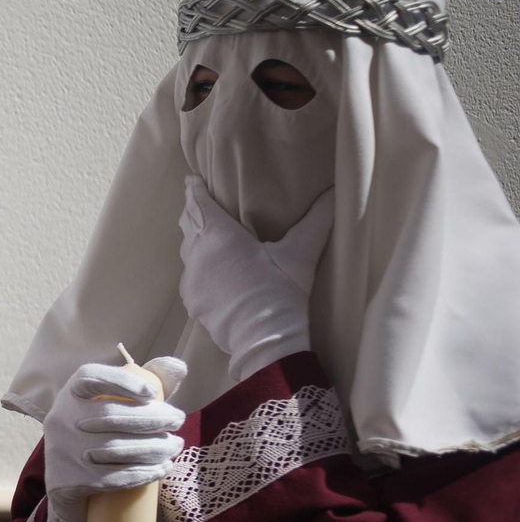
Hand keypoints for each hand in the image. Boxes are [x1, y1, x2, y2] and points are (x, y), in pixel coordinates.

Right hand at [41, 358, 187, 521]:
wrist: (64, 481)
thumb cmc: (95, 433)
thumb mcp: (106, 403)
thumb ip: (143, 381)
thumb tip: (178, 366)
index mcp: (70, 394)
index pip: (91, 377)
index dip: (122, 381)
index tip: (153, 393)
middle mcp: (61, 418)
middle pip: (110, 414)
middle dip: (153, 417)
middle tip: (178, 421)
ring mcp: (64, 451)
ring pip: (116, 448)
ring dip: (155, 447)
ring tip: (175, 446)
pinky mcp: (70, 480)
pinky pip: (113, 477)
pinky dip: (143, 473)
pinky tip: (162, 468)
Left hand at [179, 176, 334, 380]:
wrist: (262, 341)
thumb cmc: (280, 291)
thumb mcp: (301, 254)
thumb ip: (317, 221)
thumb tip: (336, 192)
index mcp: (219, 236)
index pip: (199, 205)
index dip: (195, 191)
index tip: (191, 180)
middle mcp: (198, 254)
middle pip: (188, 225)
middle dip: (191, 211)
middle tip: (194, 201)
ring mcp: (191, 280)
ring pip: (186, 252)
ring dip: (193, 241)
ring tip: (200, 235)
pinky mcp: (192, 302)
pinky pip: (189, 278)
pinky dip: (196, 269)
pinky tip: (205, 273)